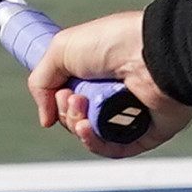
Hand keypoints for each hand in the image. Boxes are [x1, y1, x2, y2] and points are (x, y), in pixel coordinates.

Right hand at [27, 10, 191, 159]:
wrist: (149, 53)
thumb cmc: (111, 42)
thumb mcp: (60, 50)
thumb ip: (42, 83)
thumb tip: (46, 119)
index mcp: (99, 73)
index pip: (71, 100)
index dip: (59, 101)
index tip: (61, 92)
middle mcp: (116, 94)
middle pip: (80, 120)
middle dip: (68, 113)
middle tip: (74, 97)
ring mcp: (133, 114)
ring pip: (96, 137)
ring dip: (79, 127)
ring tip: (82, 108)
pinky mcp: (150, 132)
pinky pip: (118, 150)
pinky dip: (96, 143)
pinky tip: (86, 129)